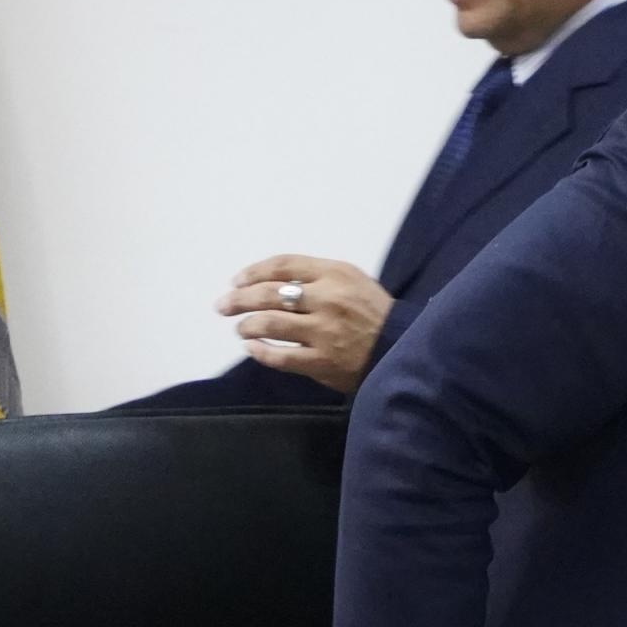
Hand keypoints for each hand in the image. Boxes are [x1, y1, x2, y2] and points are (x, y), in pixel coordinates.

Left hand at [218, 255, 394, 393]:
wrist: (403, 349)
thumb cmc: (375, 313)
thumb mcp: (353, 281)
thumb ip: (318, 277)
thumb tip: (272, 281)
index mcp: (336, 274)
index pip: (283, 265)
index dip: (253, 272)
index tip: (237, 281)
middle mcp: (328, 299)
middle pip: (269, 293)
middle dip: (239, 299)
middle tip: (223, 305)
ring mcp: (324, 332)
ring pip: (269, 324)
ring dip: (247, 325)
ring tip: (241, 328)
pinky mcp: (322, 361)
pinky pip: (280, 356)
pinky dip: (260, 351)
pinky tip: (252, 348)